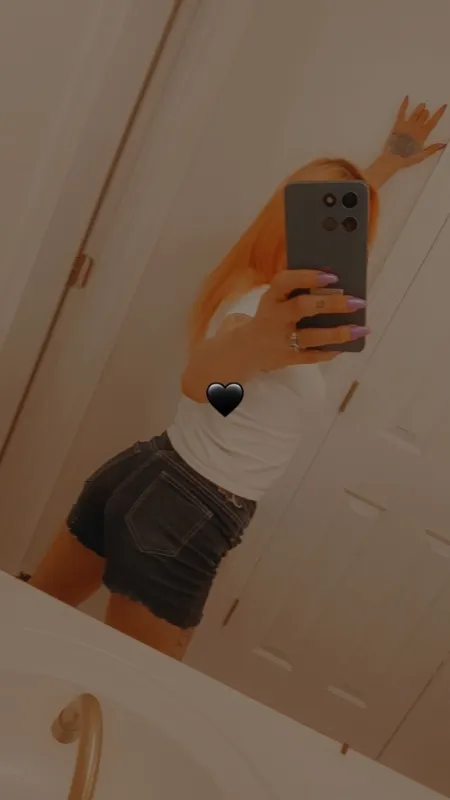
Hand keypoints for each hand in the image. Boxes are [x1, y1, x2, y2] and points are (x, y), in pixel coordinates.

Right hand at [248, 270, 368, 370]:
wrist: (246, 349)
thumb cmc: (272, 316)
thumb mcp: (276, 300)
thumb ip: (297, 291)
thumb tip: (335, 282)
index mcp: (271, 297)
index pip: (285, 282)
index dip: (308, 277)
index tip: (332, 276)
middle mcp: (274, 317)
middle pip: (302, 307)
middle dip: (332, 303)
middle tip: (357, 302)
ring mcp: (280, 340)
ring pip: (310, 336)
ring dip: (337, 333)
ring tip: (360, 329)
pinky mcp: (286, 358)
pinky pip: (311, 356)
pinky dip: (329, 352)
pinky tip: (344, 346)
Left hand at [383, 96, 446, 167]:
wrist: (393, 158)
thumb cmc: (407, 158)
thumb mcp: (422, 155)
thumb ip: (432, 149)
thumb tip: (443, 145)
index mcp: (422, 134)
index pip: (433, 121)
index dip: (439, 112)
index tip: (444, 105)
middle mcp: (416, 127)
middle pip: (424, 115)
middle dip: (426, 113)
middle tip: (426, 113)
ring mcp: (407, 124)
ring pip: (416, 112)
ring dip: (420, 108)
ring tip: (422, 105)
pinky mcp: (398, 124)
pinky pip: (402, 112)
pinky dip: (404, 104)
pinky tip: (407, 97)